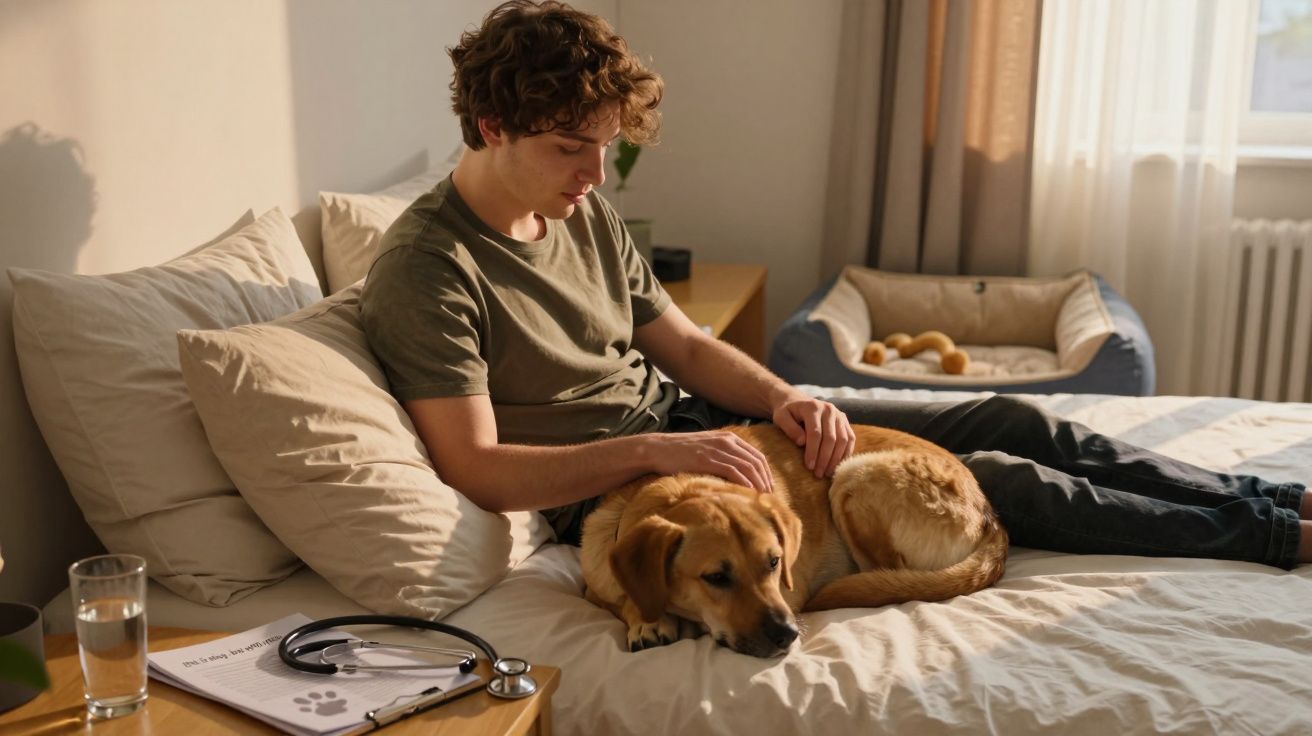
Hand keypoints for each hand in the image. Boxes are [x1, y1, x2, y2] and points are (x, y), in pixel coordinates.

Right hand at [645, 431, 773, 491]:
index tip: (769, 488)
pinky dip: (744, 483)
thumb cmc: (681, 452)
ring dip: (758, 484)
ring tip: (762, 499)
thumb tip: (736, 475)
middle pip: (756, 462)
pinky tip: (748, 494)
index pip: (757, 456)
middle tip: (769, 498)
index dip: (766, 473)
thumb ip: (723, 456)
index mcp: (729, 438)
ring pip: (748, 468)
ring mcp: (717, 450)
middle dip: (766, 481)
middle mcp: (727, 442)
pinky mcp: (708, 460)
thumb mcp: (707, 448)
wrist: (658, 449)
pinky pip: (733, 472)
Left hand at [771, 394, 854, 478]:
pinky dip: (845, 453)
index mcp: (813, 407)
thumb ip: (789, 428)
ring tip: (827, 473)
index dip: (813, 451)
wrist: (797, 402)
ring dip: (836, 459)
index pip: (816, 433)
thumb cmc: (787, 413)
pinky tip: (837, 465)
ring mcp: (839, 414)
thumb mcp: (780, 417)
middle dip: (825, 459)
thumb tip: (802, 442)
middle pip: (831, 438)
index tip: (809, 467)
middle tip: (818, 474)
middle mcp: (829, 409)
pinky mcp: (845, 421)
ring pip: (843, 440)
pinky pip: (850, 439)